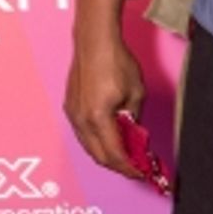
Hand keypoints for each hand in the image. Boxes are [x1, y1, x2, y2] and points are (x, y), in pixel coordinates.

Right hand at [65, 35, 145, 177]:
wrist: (95, 41)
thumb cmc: (116, 61)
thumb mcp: (136, 93)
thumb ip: (135, 120)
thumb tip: (135, 136)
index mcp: (98, 117)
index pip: (114, 154)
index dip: (129, 167)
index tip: (141, 172)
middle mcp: (81, 119)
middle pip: (99, 156)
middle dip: (118, 165)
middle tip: (136, 166)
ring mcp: (73, 114)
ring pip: (89, 147)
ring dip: (107, 154)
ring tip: (126, 153)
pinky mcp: (70, 107)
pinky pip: (83, 134)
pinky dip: (98, 142)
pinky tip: (112, 137)